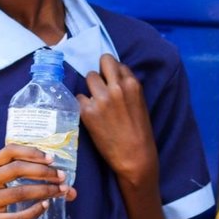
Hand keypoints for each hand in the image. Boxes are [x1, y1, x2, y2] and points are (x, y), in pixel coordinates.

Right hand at [0, 144, 72, 218]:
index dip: (32, 152)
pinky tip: (46, 206)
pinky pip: (16, 217)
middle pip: (16, 169)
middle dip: (43, 172)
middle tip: (61, 177)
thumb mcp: (3, 184)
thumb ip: (30, 180)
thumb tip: (71, 190)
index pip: (10, 151)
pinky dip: (34, 211)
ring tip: (60, 191)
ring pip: (19, 192)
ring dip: (43, 190)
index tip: (51, 158)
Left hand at [77, 54, 157, 185]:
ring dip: (91, 87)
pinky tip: (90, 114)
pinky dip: (82, 104)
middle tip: (100, 85)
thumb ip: (127, 88)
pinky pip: (79, 97)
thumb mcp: (140, 103)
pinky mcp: (87, 112)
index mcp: (132, 84)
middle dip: (101, 72)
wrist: (135, 157)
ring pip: (89, 77)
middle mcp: (116, 88)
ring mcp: (101, 99)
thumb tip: (112, 78)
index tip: (111, 81)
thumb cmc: (140, 132)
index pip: (116, 63)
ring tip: (96, 101)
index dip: (112, 72)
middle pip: (103, 61)